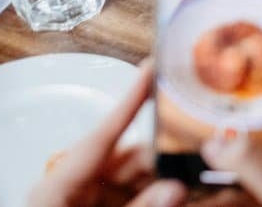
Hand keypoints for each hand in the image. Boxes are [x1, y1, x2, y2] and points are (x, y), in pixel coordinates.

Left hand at [28, 61, 186, 206]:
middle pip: (130, 159)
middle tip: (202, 151)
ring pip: (139, 177)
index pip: (102, 133)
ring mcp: (89, 199)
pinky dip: (158, 193)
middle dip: (166, 155)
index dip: (131, 99)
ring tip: (197, 178)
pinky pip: (136, 193)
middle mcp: (75, 188)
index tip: (150, 68)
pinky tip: (181, 193)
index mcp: (58, 188)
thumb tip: (176, 188)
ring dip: (167, 177)